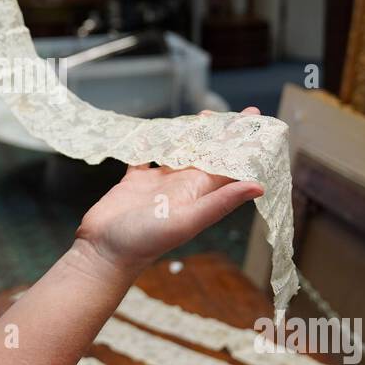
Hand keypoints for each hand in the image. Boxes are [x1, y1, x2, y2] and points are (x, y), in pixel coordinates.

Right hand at [72, 107, 264, 280]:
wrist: (105, 252)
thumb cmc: (145, 241)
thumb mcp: (187, 221)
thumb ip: (220, 203)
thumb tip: (259, 187)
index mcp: (197, 192)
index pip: (229, 164)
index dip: (245, 144)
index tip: (258, 121)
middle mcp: (181, 185)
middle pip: (209, 153)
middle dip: (225, 134)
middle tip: (243, 112)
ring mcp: (157, 182)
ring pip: (180, 152)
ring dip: (191, 135)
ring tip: (202, 116)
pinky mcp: (133, 181)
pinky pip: (144, 156)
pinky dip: (148, 142)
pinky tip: (152, 130)